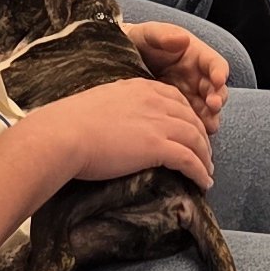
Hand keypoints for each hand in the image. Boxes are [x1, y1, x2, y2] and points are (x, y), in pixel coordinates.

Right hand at [55, 80, 215, 191]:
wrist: (62, 134)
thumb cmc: (69, 123)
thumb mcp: (99, 104)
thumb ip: (117, 109)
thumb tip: (117, 125)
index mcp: (140, 87)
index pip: (176, 99)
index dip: (188, 116)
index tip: (190, 131)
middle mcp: (154, 101)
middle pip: (191, 118)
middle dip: (202, 138)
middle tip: (204, 155)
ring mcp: (158, 123)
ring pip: (195, 139)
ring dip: (205, 157)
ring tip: (207, 172)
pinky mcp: (157, 147)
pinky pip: (189, 159)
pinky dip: (200, 172)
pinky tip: (203, 183)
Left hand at [127, 18, 229, 131]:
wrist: (118, 60)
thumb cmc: (139, 42)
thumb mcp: (148, 34)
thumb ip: (163, 35)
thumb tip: (183, 39)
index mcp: (196, 55)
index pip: (215, 64)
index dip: (219, 72)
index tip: (218, 79)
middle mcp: (198, 76)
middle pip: (216, 89)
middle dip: (217, 97)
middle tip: (212, 105)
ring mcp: (190, 94)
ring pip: (208, 108)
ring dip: (211, 116)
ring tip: (208, 125)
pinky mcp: (180, 109)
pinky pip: (192, 120)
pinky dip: (195, 127)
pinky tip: (193, 134)